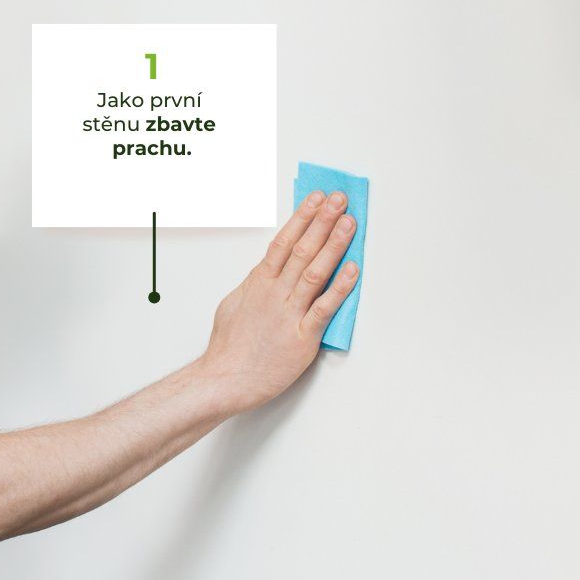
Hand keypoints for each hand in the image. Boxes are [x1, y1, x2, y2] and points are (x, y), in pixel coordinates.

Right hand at [199, 189, 358, 413]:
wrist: (225, 379)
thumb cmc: (228, 347)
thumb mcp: (233, 305)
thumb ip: (253, 286)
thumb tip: (265, 271)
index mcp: (259, 283)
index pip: (283, 241)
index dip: (302, 218)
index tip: (316, 199)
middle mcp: (275, 293)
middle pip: (302, 249)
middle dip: (323, 221)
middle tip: (339, 200)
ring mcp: (289, 314)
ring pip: (315, 272)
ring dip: (334, 245)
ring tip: (349, 223)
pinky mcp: (303, 338)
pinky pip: (324, 308)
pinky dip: (340, 288)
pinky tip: (353, 270)